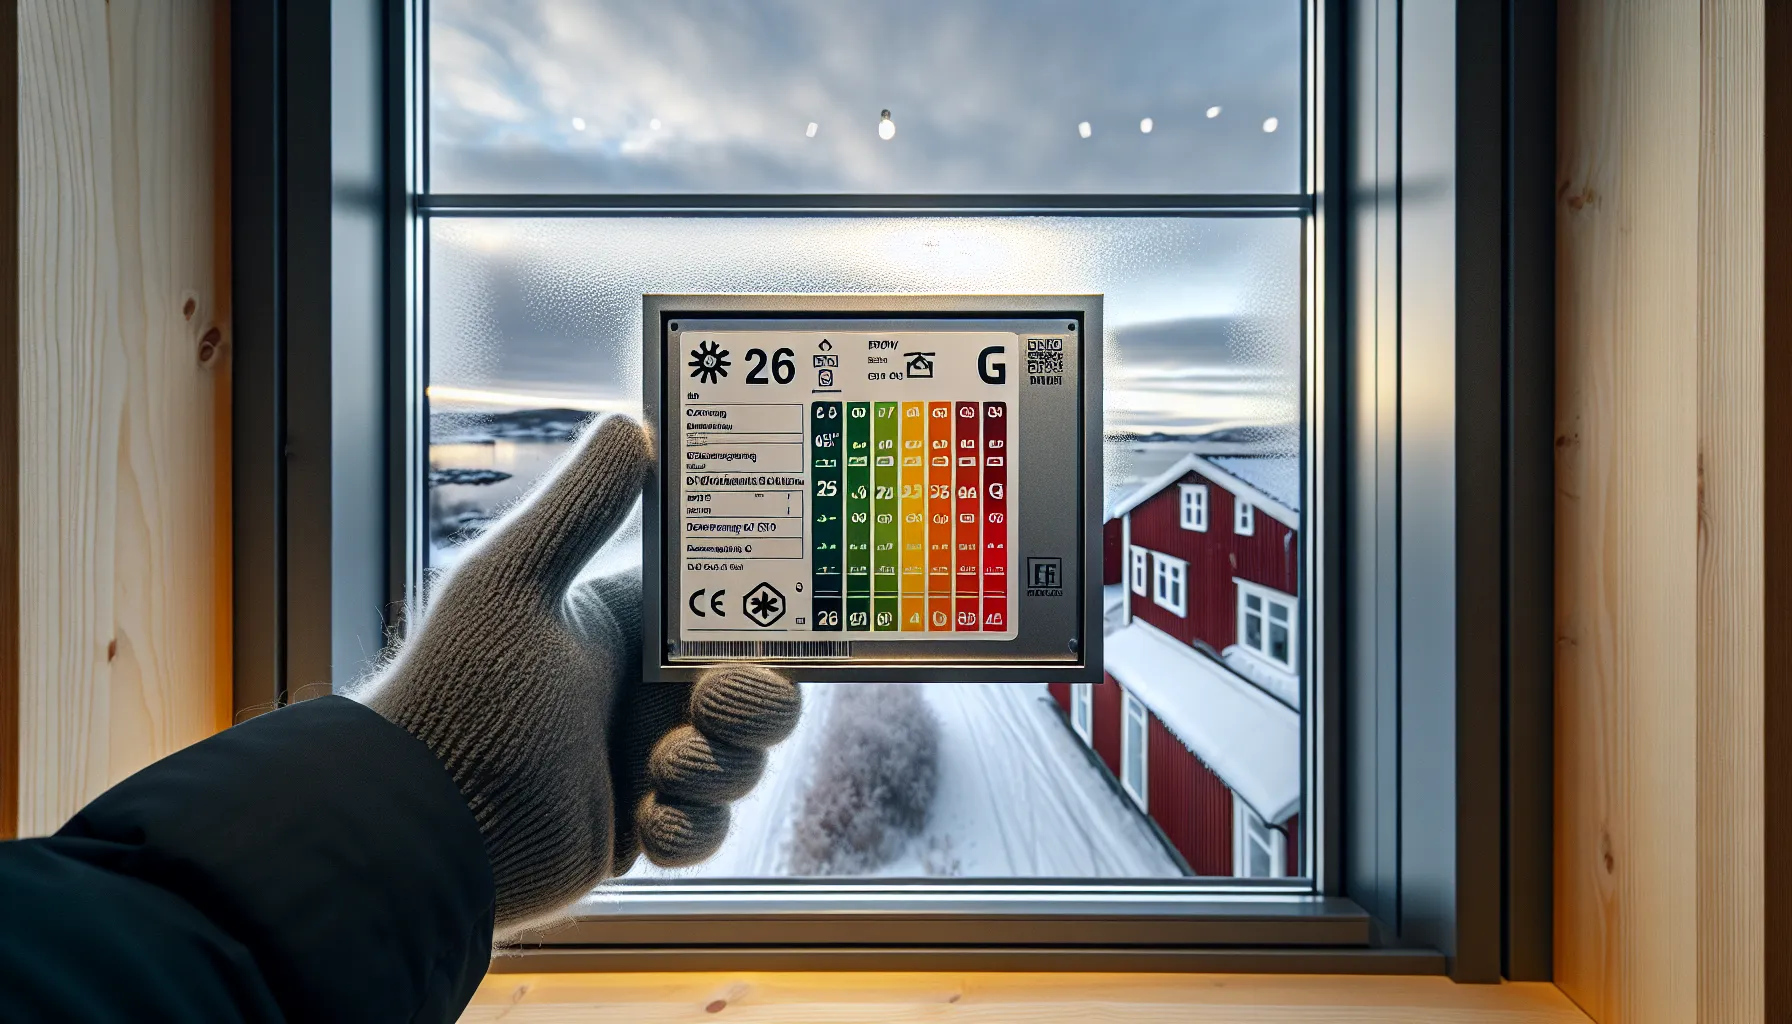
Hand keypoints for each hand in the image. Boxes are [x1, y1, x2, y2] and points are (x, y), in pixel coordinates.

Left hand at [360, 415, 800, 932]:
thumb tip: (630, 424)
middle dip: (755, 704)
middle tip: (714, 704)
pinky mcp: (639, 830)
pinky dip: (690, 827)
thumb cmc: (458, 689)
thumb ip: (580, 507)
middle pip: (756, 694)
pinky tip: (647, 818)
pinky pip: (705, 832)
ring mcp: (644, 764)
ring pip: (740, 764)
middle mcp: (641, 694)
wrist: (424, 817)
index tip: (780, 617)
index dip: (765, 616)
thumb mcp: (516, 581)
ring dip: (720, 767)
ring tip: (664, 767)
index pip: (729, 613)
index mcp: (627, 628)